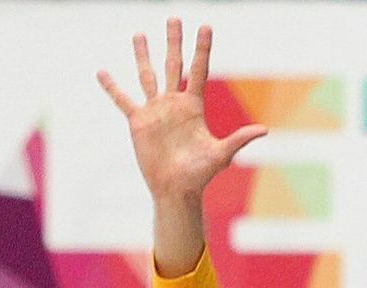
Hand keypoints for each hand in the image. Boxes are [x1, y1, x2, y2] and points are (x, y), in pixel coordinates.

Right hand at [97, 19, 266, 273]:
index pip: (198, 71)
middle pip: (174, 65)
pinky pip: (123, 100)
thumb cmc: (200, 175)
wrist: (177, 190)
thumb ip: (239, 139)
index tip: (205, 26)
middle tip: (174, 19)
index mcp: (194, 107)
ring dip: (143, 55)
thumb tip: (264, 130)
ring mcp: (155, 111)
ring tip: (140, 34)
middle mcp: (174, 104)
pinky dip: (112, 87)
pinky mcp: (139, 122)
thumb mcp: (221, 155)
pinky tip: (102, 72)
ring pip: (148, 76)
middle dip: (174, 42)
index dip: (202, 49)